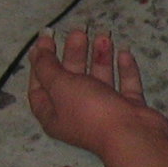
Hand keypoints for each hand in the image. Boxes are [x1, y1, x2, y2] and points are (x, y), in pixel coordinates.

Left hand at [26, 27, 167, 157]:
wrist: (131, 135)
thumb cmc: (88, 110)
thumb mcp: (59, 85)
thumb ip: (47, 66)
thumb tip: (36, 50)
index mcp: (54, 112)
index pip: (40, 84)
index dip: (41, 61)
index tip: (48, 39)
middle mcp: (77, 112)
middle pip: (72, 78)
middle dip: (74, 54)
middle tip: (80, 32)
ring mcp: (105, 110)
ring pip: (99, 79)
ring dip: (100, 57)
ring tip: (104, 35)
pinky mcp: (128, 108)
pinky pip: (125, 85)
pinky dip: (124, 70)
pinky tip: (124, 53)